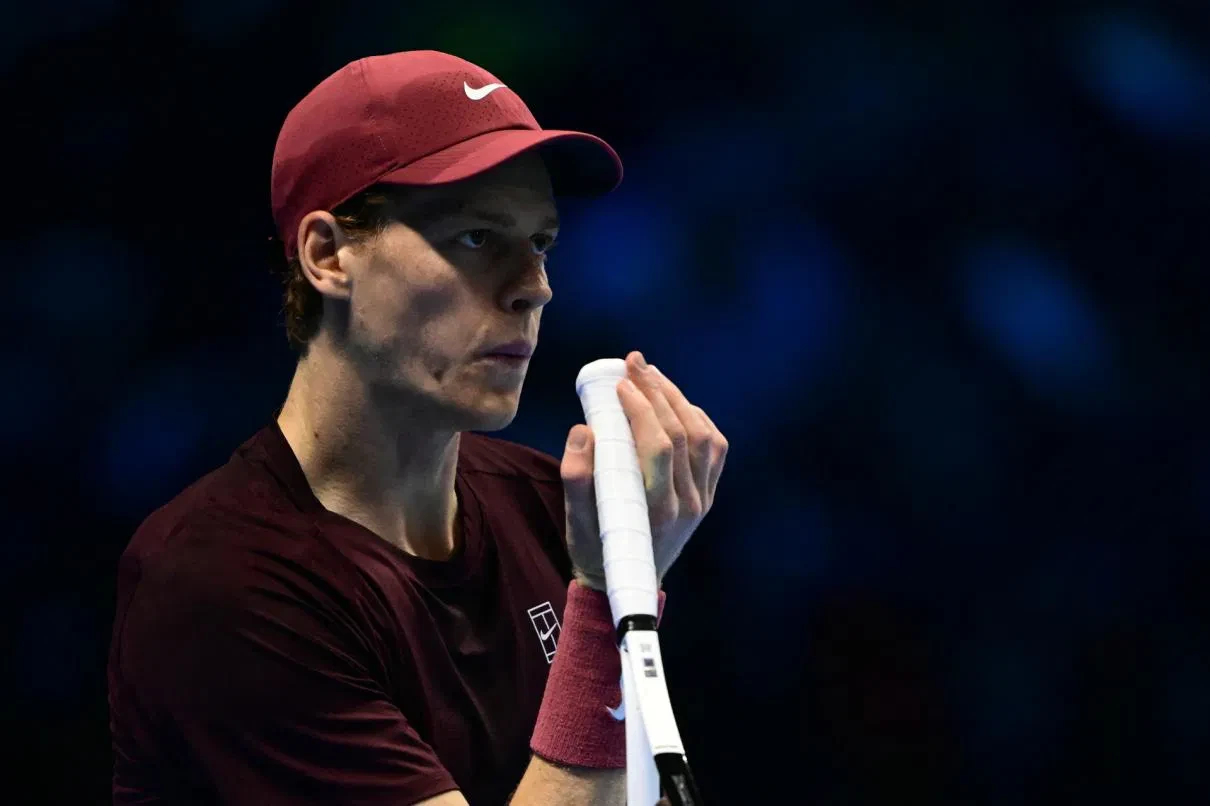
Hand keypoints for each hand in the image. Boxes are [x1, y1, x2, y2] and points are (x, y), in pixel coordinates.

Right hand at [561, 351, 728, 590]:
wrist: (627, 580)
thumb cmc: (595, 546)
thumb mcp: (575, 519)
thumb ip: (576, 477)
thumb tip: (585, 430)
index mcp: (656, 510)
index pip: (657, 446)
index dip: (641, 408)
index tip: (619, 383)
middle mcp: (687, 504)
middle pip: (681, 434)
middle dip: (657, 391)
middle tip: (634, 363)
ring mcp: (702, 500)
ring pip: (702, 436)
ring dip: (678, 399)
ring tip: (653, 376)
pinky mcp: (707, 495)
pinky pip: (713, 448)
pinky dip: (698, 419)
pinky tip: (676, 402)